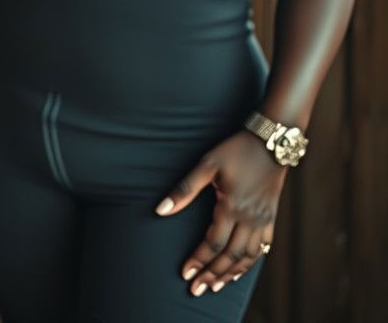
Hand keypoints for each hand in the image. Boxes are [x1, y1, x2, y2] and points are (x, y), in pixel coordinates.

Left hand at [155, 130, 284, 295]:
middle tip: (196, 289)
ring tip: (215, 286)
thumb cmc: (235, 150)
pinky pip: (262, 249)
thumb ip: (185, 189)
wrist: (271, 143)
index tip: (185, 274)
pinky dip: (250, 263)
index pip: (212, 243)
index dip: (198, 260)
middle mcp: (250, 219)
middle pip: (230, 256)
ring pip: (248, 258)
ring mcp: (263, 221)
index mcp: (232, 207)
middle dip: (212, 274)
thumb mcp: (206, 165)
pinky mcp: (271, 218)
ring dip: (231, 274)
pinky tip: (240, 270)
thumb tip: (161, 210)